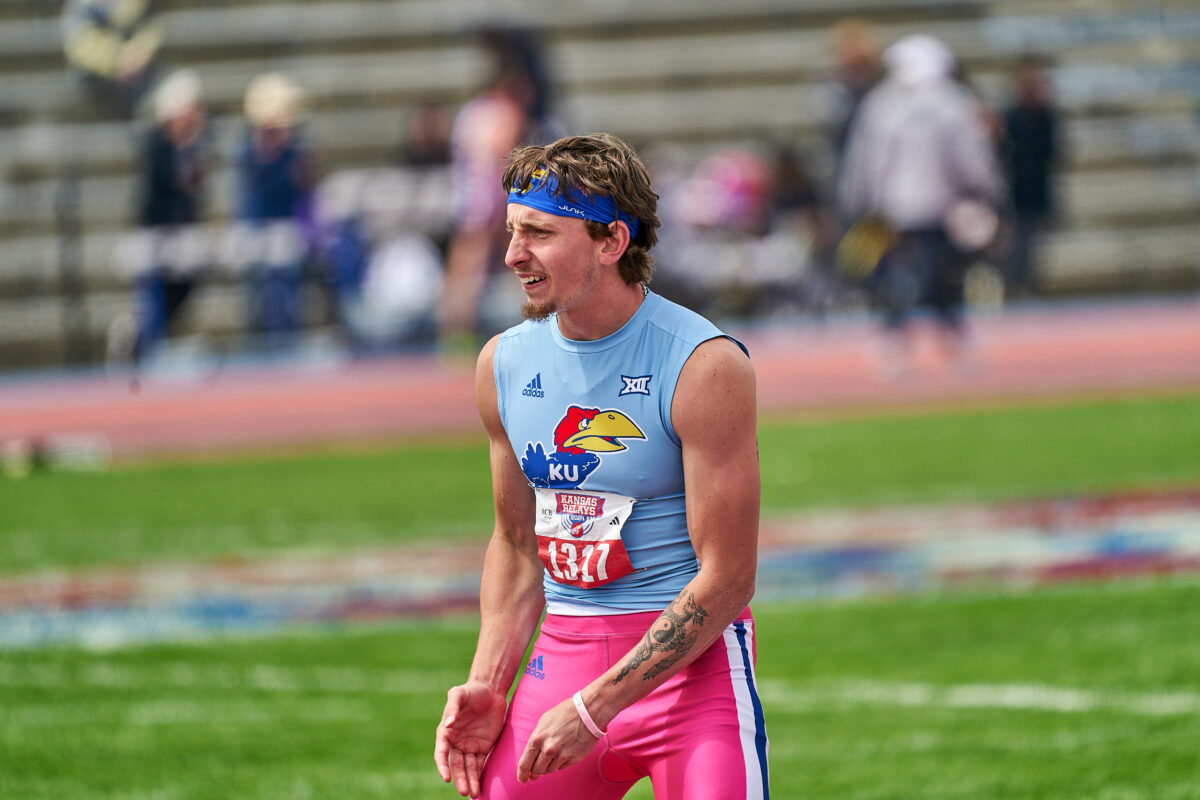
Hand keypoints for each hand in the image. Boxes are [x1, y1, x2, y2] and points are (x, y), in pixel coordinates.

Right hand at [434, 681, 507, 797]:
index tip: (446, 777)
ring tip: (473, 794)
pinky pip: (480, 763)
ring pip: (467, 767)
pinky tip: (480, 786)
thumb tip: (448, 724)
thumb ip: (453, 707)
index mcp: (446, 732)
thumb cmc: (471, 690)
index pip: (441, 752)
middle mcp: (456, 742)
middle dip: (459, 778)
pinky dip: (479, 775)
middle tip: (464, 791)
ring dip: (469, 781)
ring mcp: (469, 746)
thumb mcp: (459, 693)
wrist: (490, 689)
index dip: (442, 766)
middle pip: (455, 764)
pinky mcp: (483, 747)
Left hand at [516, 695, 602, 783]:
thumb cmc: (565, 713)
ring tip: (554, 755)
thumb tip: (531, 756)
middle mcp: (548, 748)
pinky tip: (564, 752)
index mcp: (537, 738)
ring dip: (548, 766)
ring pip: (549, 770)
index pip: (525, 763)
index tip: (522, 779)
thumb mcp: (544, 722)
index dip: (521, 774)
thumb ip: (536, 739)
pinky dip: (560, 763)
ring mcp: (561, 755)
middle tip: (534, 775)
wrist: (588, 712)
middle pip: (536, 771)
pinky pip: (561, 767)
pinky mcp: (573, 759)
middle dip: (534, 774)